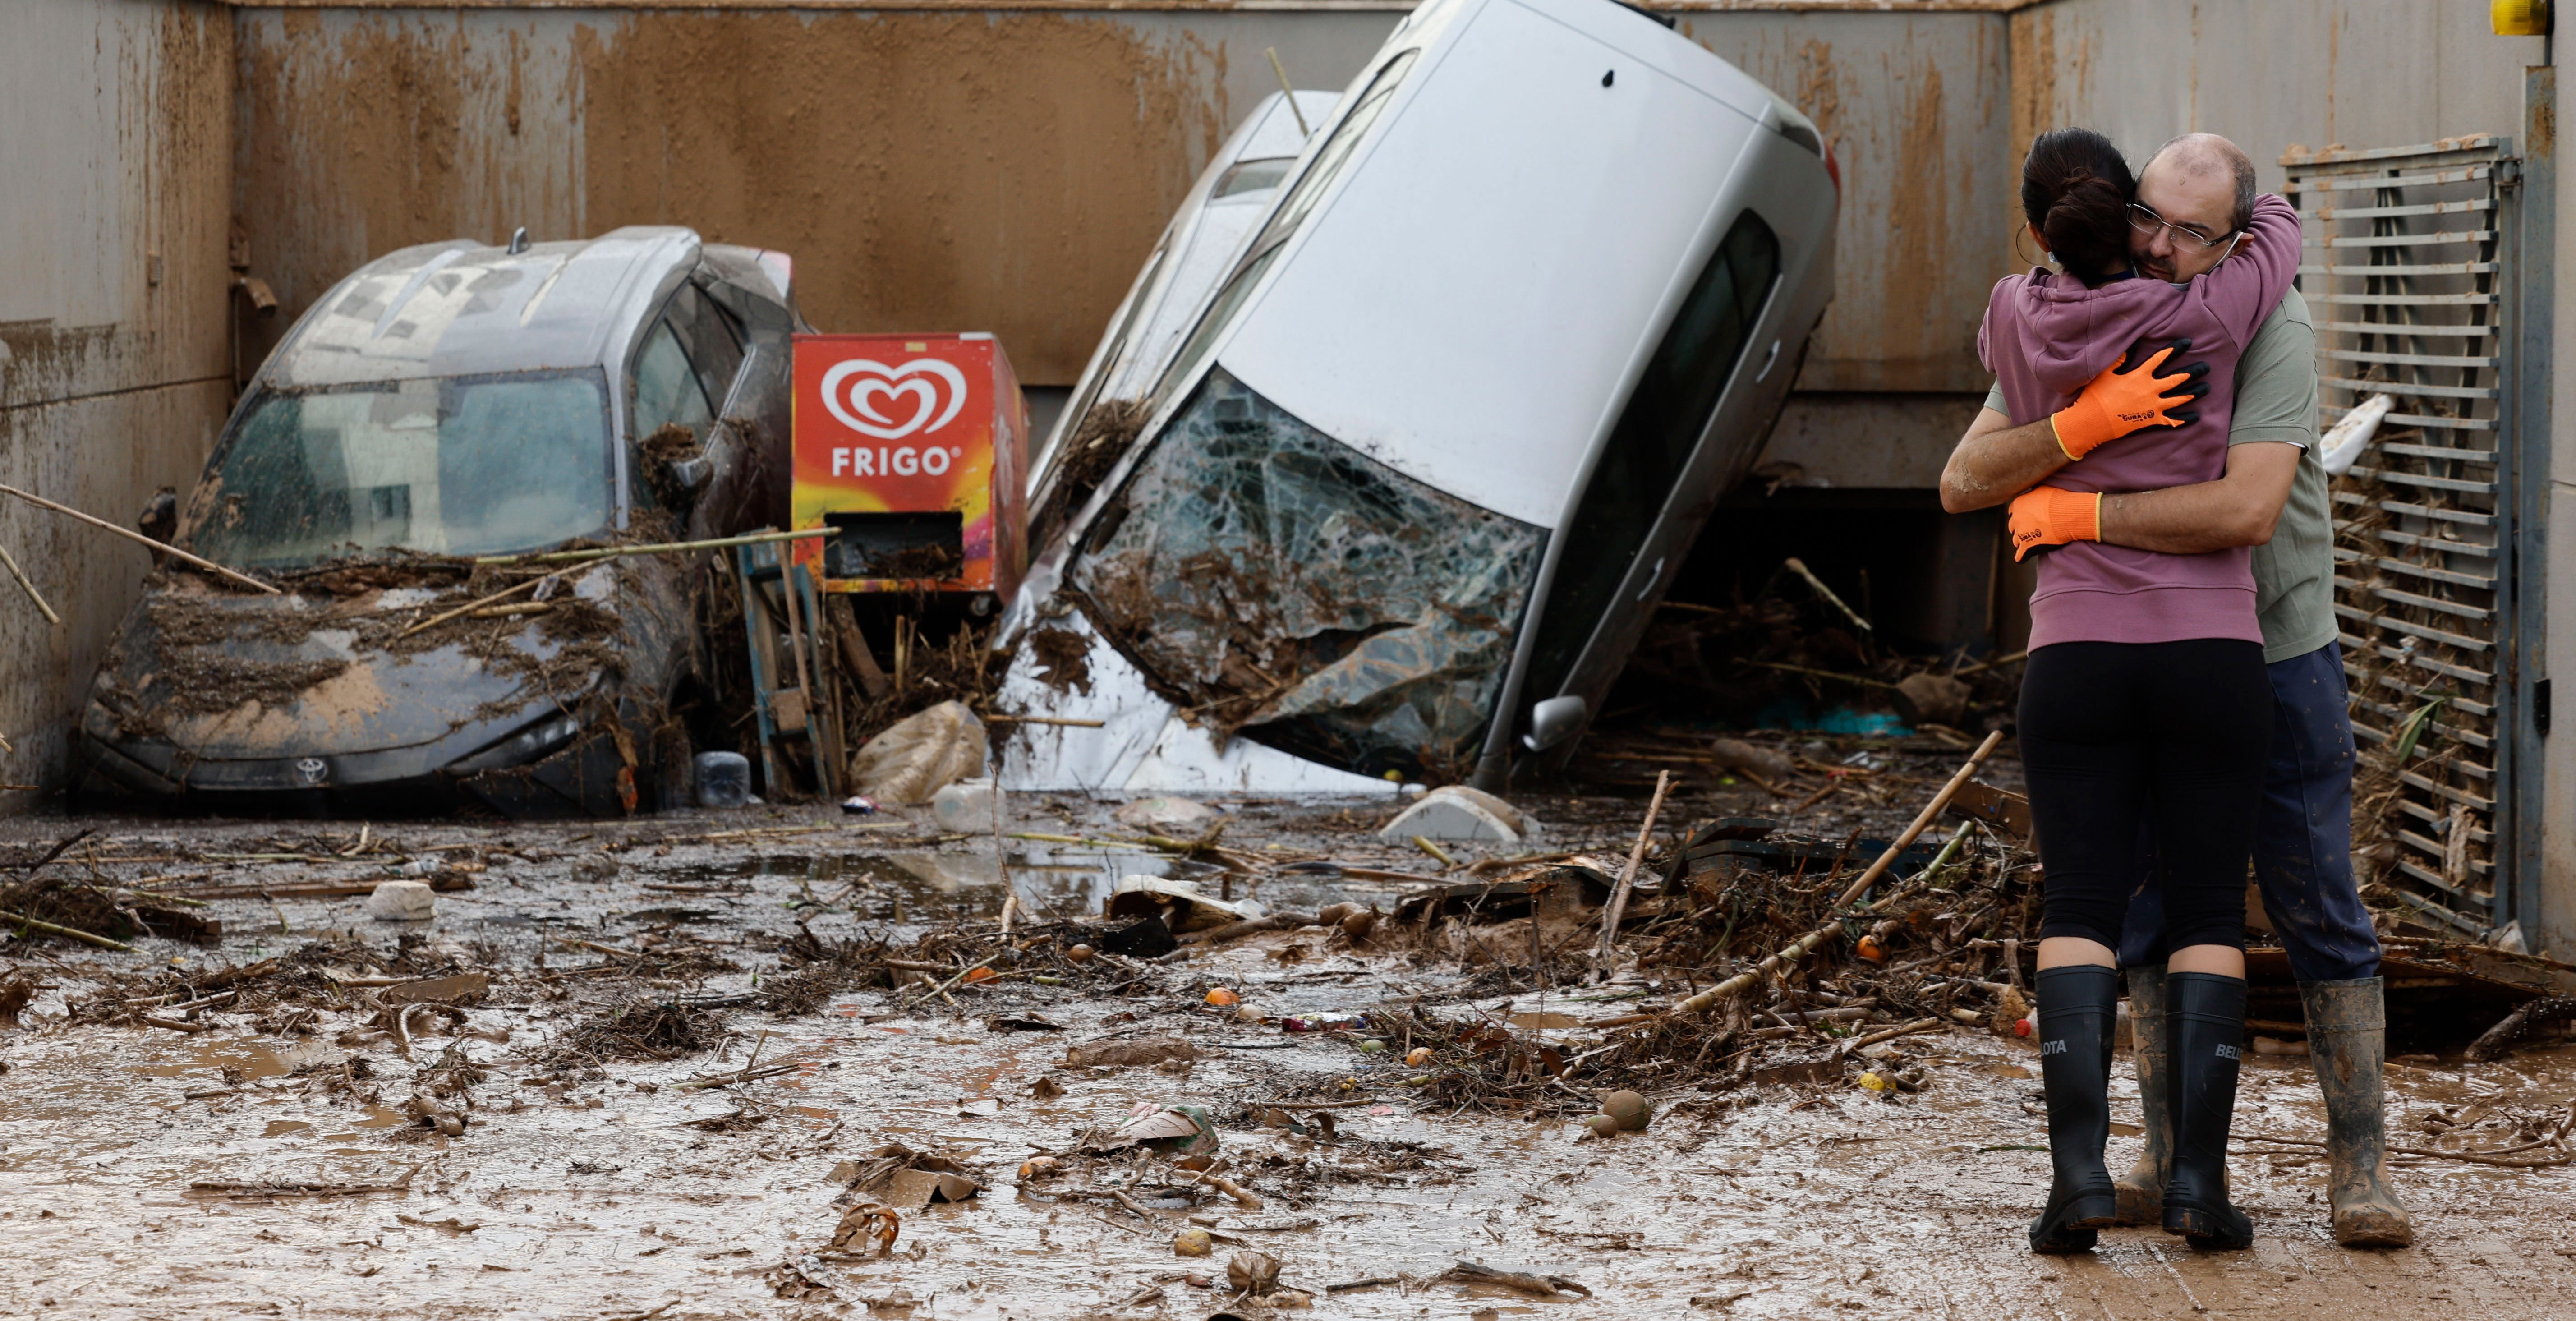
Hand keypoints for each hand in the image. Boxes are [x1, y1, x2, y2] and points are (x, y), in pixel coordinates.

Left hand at [2009, 486, 2101, 560]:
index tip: (2026, 516)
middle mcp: (2016, 519)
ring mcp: (2020, 533)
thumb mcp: (2042, 490)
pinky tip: (2021, 558)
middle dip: (2019, 528)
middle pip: (2013, 526)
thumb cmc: (2058, 500)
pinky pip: (2020, 555)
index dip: (2020, 515)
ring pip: (2016, 540)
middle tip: (2027, 529)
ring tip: (2029, 541)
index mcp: (2018, 504)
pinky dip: (2021, 556)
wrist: (2067, 514)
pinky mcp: (2027, 546)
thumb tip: (2032, 493)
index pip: (2013, 511)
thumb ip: (2033, 494)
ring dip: (2021, 541)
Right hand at [2050, 340, 2208, 459]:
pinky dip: (2185, 419)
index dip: (2175, 349)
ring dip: (2195, 392)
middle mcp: (2151, 389)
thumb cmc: (2096, 396)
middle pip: (2178, 379)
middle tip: (2205, 367)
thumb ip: (2119, 360)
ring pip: (2180, 398)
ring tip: (2206, 388)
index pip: (2161, 358)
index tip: (2187, 343)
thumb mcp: (2104, 374)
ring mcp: (2153, 406)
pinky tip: (2196, 416)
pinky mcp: (2152, 420)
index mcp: (2140, 375)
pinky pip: (2173, 420)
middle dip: (2194, 371)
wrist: (2093, 421)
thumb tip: (2128, 347)